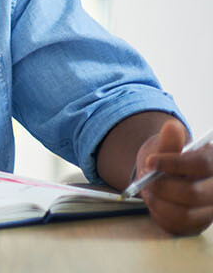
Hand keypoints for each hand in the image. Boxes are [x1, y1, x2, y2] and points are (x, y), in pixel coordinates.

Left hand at [132, 119, 212, 235]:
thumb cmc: (170, 161)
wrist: (167, 177)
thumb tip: (172, 126)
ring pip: (183, 213)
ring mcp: (211, 209)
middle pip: (192, 193)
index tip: (151, 161)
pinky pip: (177, 225)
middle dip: (161, 186)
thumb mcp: (168, 147)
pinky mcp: (199, 224)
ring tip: (149, 190)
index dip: (174, 163)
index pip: (201, 164)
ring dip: (158, 201)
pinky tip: (156, 201)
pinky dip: (159, 213)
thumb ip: (169, 141)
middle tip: (146, 178)